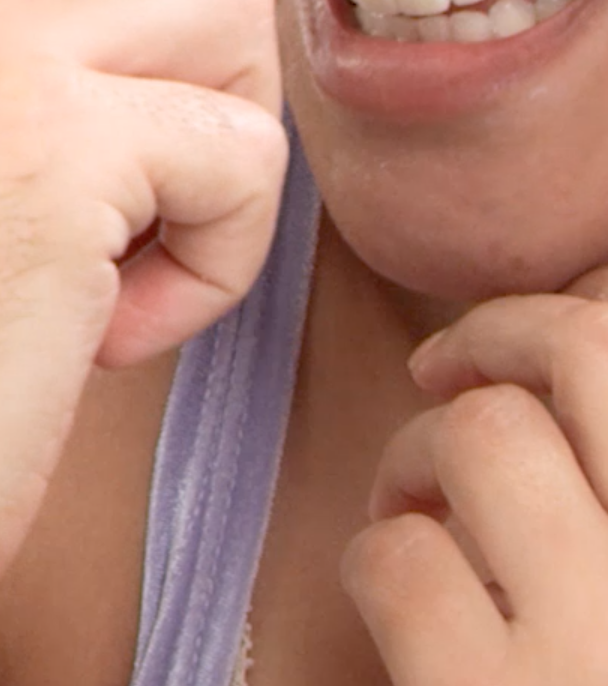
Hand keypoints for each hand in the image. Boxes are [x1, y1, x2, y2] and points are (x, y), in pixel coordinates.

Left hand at [344, 270, 607, 682]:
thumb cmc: (573, 664)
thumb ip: (597, 461)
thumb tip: (574, 311)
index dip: (563, 322)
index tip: (521, 343)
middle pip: (587, 350)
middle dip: (495, 336)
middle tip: (438, 367)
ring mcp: (597, 645)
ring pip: (481, 435)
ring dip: (420, 458)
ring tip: (424, 519)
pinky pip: (397, 559)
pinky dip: (376, 566)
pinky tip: (402, 615)